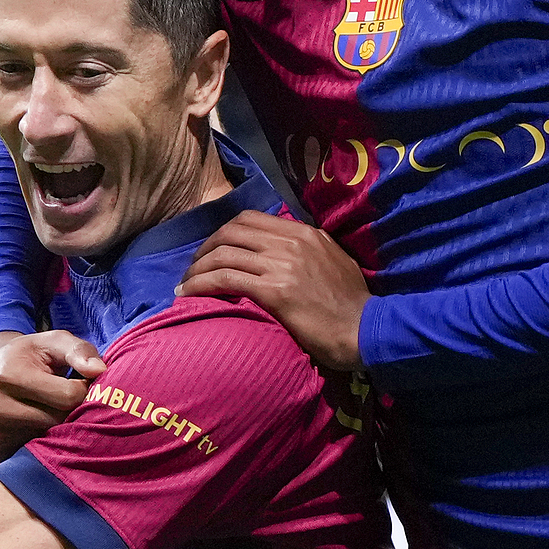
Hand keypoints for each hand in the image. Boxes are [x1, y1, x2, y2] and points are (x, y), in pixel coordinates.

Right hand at [0, 330, 105, 461]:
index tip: (77, 382)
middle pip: (59, 421)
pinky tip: (39, 425)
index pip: (68, 396)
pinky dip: (44, 443)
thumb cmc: (30, 355)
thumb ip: (80, 351)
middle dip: (71, 411)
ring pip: (50, 440)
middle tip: (65, 397)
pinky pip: (36, 454)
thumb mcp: (53, 342)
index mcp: (9, 374)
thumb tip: (100, 370)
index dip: (81, 389)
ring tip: (51, 408)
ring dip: (59, 428)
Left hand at [177, 212, 369, 370]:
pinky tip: (188, 294)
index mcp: (304, 232)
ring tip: (184, 285)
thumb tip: (280, 251)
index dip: (223, 232)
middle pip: (231, 232)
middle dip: (205, 248)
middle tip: (193, 267)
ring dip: (196, 268)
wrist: (364, 330)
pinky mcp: (274, 290)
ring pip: (223, 254)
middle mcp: (290, 242)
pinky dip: (200, 284)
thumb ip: (305, 251)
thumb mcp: (332, 261)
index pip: (250, 219)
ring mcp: (281, 264)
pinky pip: (224, 279)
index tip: (212, 249)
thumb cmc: (350, 304)